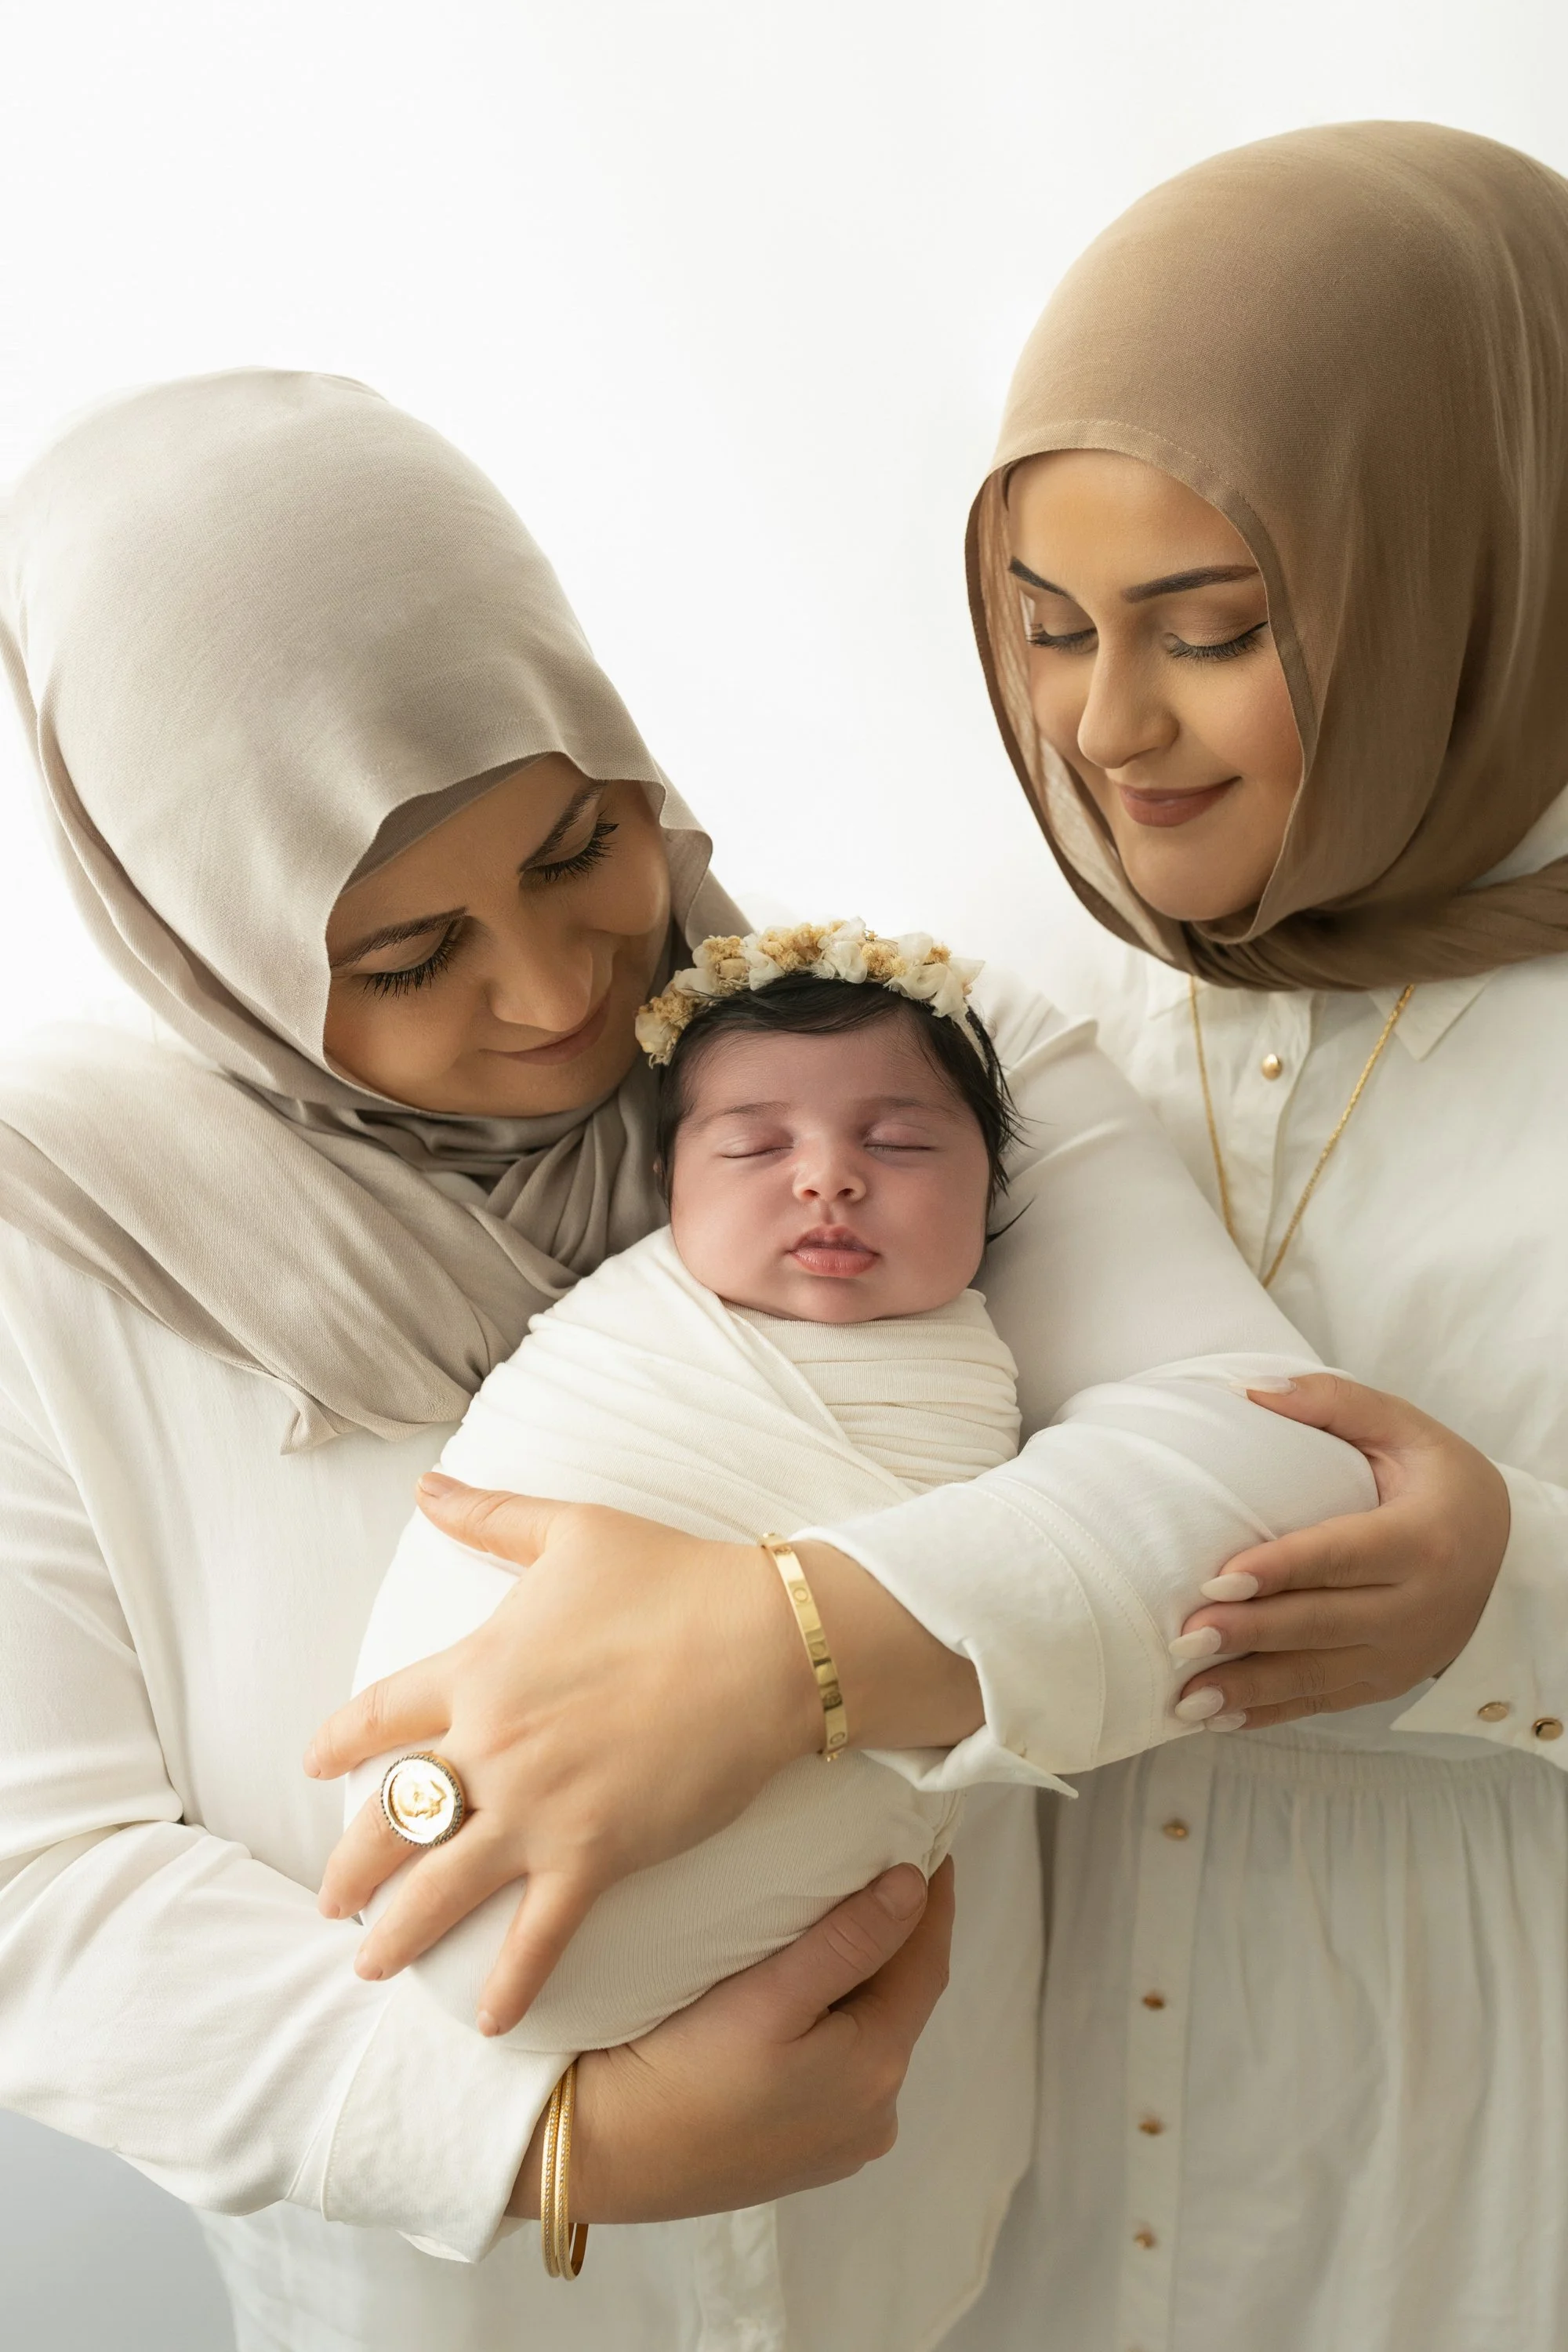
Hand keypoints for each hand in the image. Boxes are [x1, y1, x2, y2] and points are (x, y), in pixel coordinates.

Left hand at [307, 1481, 821, 2031]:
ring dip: (398, 1934)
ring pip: (441, 1887)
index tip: (315, 1766)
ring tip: (370, 1965)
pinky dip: (509, 1985)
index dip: (338, 1744)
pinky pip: (537, 1935)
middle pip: (393, 1816)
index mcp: (477, 1670)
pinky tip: (487, 2024)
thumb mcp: (572, 1531)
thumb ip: (491, 1514)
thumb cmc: (673, 1579)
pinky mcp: (596, 1855)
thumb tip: (428, 1485)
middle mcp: (492, 1747)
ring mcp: (539, 1808)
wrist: (763, 1643)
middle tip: (331, 1900)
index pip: (379, 1717)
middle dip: (352, 1866)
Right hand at [510, 1861, 954, 2220]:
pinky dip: (833, 2020)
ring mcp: (837, 2140)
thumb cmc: (676, 2072)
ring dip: (863, 1978)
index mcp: (875, 2072)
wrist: (595, 2154)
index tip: (930, 1842)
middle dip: (897, 1936)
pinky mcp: (799, 2151)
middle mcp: (872, 2116)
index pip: (927, 1963)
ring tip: (840, 1916)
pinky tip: (802, 1992)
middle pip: (900, 1999)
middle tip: (882, 1864)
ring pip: (868, 2032)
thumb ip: (848, 1940)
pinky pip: (837, 2066)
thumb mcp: (767, 1997)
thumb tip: (915, 1885)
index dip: (933, 1899)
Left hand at [1172, 1374, 1510, 1730]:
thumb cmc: (1442, 1480)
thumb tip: (1251, 1391)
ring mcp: (1403, 1653)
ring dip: (1249, 1689)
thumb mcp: (1405, 1427)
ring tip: (1185, 1696)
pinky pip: (1323, 1701)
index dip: (1280, 1570)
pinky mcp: (1387, 1680)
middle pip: (1321, 1624)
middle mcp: (1417, 1606)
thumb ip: (1333, 1401)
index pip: (1340, 1558)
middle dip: (1250, 1635)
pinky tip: (1218, 1717)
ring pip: (1318, 1676)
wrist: (1508, 1549)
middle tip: (1184, 1639)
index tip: (1218, 1581)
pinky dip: (1269, 1712)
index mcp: (1423, 1540)